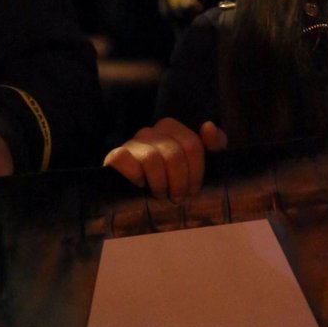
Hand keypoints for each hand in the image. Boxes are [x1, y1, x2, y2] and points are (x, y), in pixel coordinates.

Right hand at [103, 117, 226, 200]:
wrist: (134, 199)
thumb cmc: (171, 179)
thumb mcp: (197, 163)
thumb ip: (212, 145)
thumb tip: (208, 127)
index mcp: (171, 128)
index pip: (192, 145)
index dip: (196, 173)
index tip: (193, 190)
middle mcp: (151, 131)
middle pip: (174, 155)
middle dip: (179, 182)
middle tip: (177, 198)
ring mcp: (132, 143)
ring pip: (152, 159)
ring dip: (160, 184)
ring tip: (161, 195)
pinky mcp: (115, 156)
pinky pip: (123, 158)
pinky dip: (134, 174)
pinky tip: (140, 185)